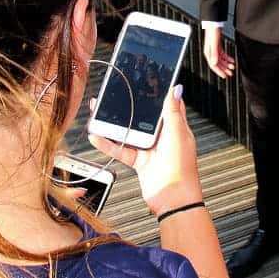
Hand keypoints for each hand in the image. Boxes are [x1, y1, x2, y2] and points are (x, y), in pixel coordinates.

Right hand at [88, 86, 202, 215]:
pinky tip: (97, 135)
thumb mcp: (177, 134)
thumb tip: (175, 89)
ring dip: (114, 124)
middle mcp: (161, 136)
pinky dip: (108, 144)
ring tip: (98, 111)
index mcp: (174, 126)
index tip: (145, 80)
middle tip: (113, 94)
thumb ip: (173, 111)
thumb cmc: (182, 167)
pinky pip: (121, 149)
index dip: (156, 92)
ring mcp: (149, 148)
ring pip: (128, 132)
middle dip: (128, 107)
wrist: (173, 198)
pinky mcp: (139, 161)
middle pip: (142, 117)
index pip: (165, 105)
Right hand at [203, 26, 234, 78]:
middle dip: (224, 69)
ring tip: (232, 67)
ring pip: (220, 60)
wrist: (214, 22)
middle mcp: (210, 52)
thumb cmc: (212, 30)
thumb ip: (214, 53)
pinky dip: (227, 58)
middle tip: (230, 73)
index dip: (219, 71)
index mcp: (208, 53)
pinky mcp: (217, 46)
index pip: (213, 65)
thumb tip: (214, 63)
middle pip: (217, 64)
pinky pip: (222, 55)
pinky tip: (232, 60)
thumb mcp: (214, 43)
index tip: (224, 76)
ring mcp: (214, 49)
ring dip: (226, 64)